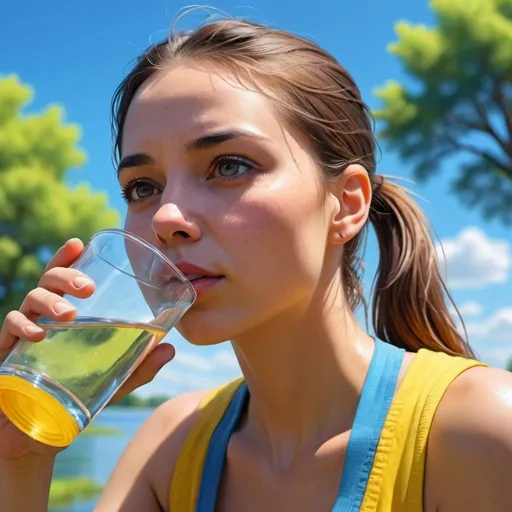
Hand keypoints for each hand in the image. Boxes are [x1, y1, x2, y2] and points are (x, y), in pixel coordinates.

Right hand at [0, 238, 175, 460]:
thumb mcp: (112, 382)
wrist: (37, 435)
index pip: (62, 280)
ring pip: (29, 301)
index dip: (66, 258)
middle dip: (65, 276)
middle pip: (47, 282)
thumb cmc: (74, 399)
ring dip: (50, 302)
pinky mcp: (5, 354)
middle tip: (88, 287)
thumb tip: (171, 349)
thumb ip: (138, 367)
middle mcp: (41, 319)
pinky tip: (38, 334)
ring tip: (70, 314)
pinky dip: (22, 327)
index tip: (79, 242)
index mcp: (63, 317)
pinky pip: (8, 330)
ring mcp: (21, 335)